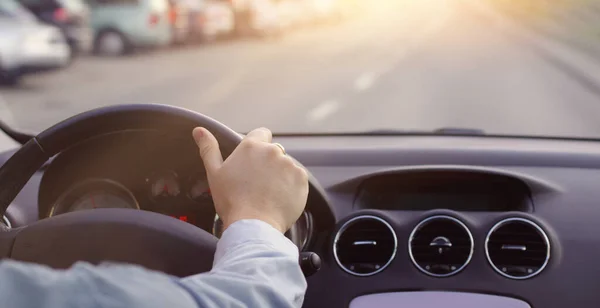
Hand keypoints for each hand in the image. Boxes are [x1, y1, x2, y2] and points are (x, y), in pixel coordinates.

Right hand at [192, 127, 308, 232]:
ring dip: (280, 175)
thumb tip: (199, 130)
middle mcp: (273, 151)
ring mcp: (290, 165)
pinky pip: (298, 179)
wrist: (253, 225)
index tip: (253, 161)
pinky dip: (291, 187)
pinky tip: (279, 199)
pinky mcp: (302, 180)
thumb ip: (209, 149)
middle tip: (257, 183)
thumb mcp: (214, 173)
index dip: (258, 146)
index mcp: (252, 146)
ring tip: (268, 194)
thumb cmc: (231, 200)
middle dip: (268, 163)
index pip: (261, 133)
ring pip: (286, 166)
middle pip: (274, 152)